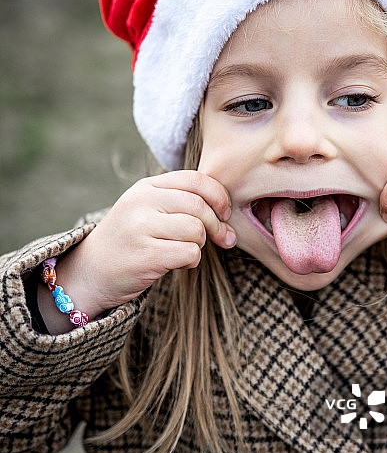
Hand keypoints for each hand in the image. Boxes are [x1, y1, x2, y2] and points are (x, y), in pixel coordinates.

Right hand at [47, 171, 235, 324]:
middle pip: (200, 206)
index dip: (219, 197)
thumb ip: (181, 202)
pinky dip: (192, 260)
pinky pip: (189, 253)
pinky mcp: (145, 255)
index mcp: (146, 186)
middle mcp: (141, 202)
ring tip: (188, 250)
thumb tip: (228, 214)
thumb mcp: (148, 209)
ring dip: (201, 244)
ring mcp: (140, 228)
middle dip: (217, 225)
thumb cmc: (130, 240)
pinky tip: (181, 263)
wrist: (91, 272)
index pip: (196, 180)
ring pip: (196, 230)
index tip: (225, 213)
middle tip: (223, 238)